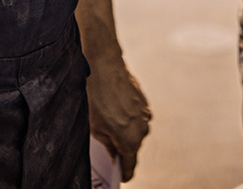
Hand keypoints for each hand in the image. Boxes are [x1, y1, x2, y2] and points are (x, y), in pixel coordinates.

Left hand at [85, 53, 150, 179]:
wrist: (104, 65)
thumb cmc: (97, 96)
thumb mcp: (96, 128)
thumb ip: (108, 146)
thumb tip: (114, 155)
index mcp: (131, 139)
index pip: (130, 166)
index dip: (123, 173)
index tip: (119, 176)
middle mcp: (143, 128)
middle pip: (133, 148)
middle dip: (122, 149)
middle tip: (107, 144)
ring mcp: (146, 113)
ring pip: (136, 132)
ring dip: (125, 132)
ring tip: (108, 122)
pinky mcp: (145, 101)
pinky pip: (137, 118)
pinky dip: (129, 119)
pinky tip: (114, 110)